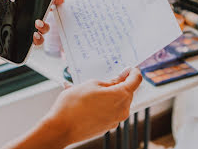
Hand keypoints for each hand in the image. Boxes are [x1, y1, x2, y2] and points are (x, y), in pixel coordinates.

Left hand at [0, 0, 63, 47]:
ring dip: (45, 27)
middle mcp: (23, 14)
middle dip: (51, 12)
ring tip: (38, 25)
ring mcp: (20, 27)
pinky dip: (37, 41)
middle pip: (46, 13)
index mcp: (19, 0)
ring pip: (42, 29)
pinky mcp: (15, 41)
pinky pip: (31, 44)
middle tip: (46, 11)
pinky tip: (33, 37)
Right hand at [5, 68, 142, 148]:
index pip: (136, 80)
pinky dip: (104, 105)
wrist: (60, 128)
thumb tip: (118, 80)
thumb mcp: (92, 84)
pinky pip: (110, 111)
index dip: (133, 72)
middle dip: (119, 84)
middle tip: (105, 77)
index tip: (128, 69)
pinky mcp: (107, 127)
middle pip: (127, 92)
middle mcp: (122, 110)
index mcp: (121, 96)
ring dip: (109, 95)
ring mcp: (115, 120)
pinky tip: (89, 102)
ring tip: (91, 91)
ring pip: (118, 102)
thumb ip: (109, 82)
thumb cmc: (74, 104)